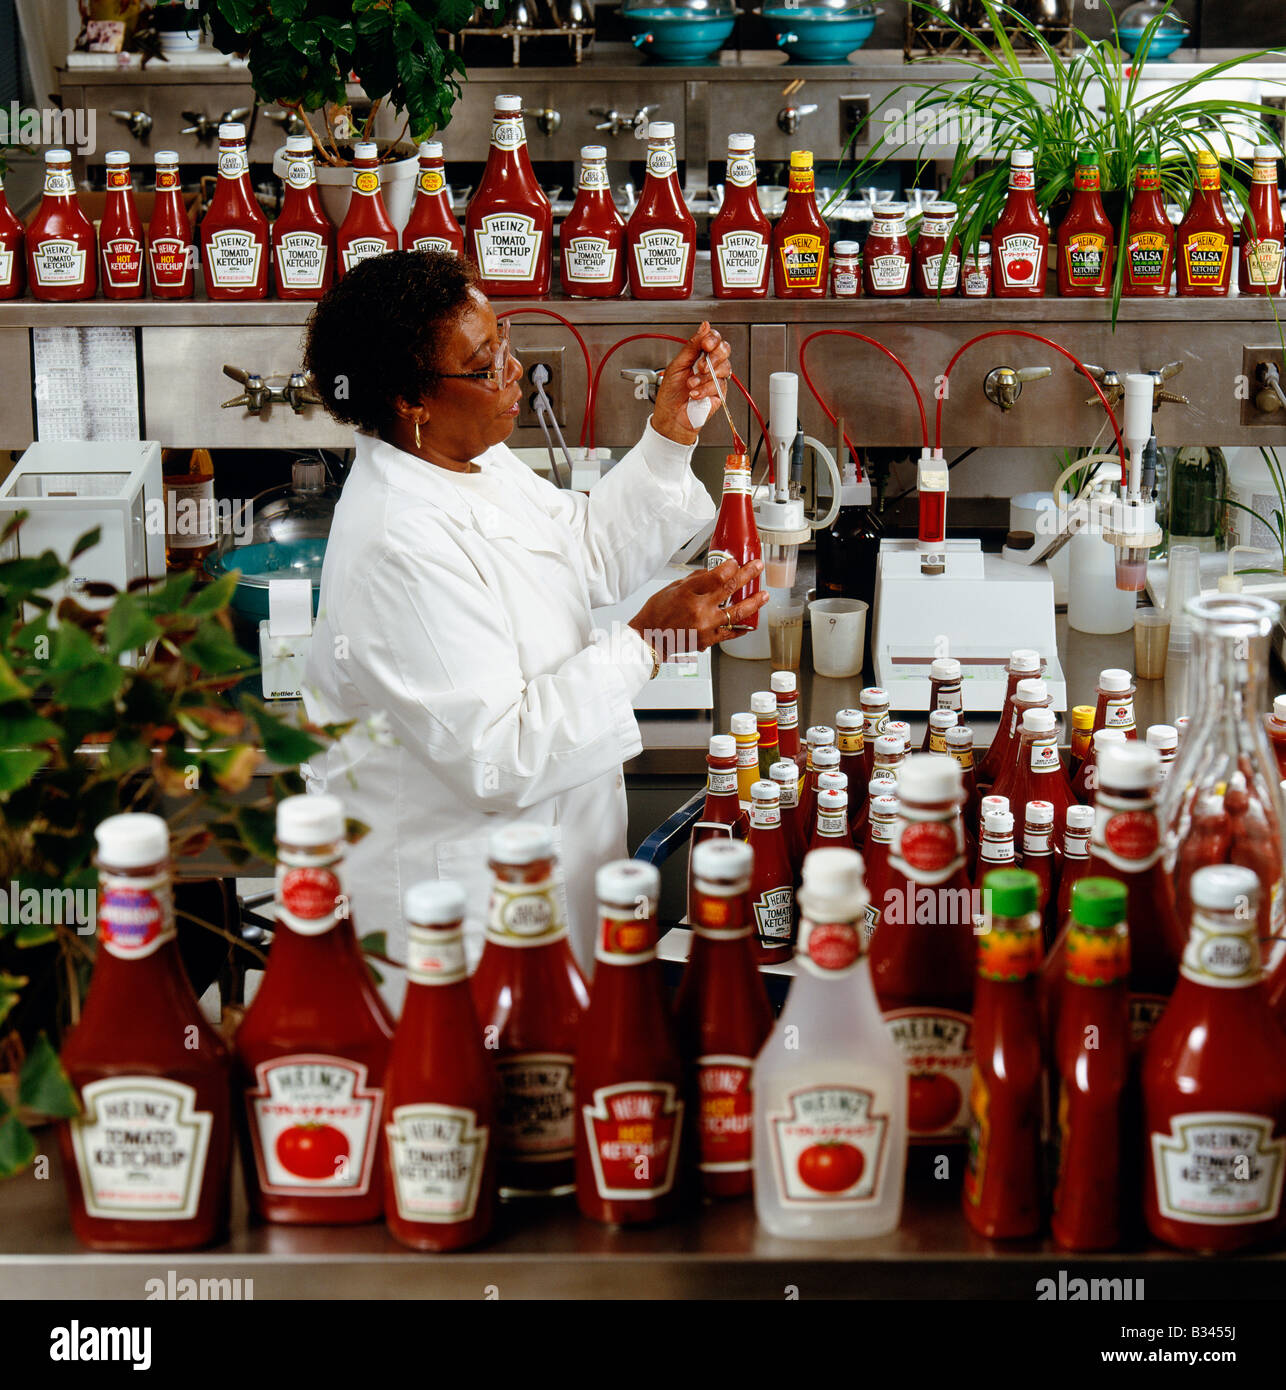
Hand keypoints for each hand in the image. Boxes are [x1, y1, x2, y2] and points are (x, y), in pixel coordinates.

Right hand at [629, 558, 766, 660]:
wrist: (650, 638)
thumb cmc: (656, 614)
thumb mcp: (672, 589)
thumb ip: (694, 580)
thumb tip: (712, 572)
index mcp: (687, 592)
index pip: (717, 575)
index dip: (731, 567)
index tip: (736, 562)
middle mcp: (699, 609)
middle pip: (731, 588)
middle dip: (748, 575)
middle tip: (757, 567)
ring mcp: (705, 625)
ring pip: (737, 613)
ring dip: (754, 602)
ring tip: (763, 596)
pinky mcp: (708, 639)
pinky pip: (730, 633)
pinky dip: (741, 627)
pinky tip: (749, 623)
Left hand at [649, 322, 733, 446]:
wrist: (671, 416)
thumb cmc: (671, 393)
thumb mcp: (677, 365)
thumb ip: (692, 346)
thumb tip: (704, 327)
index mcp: (699, 355)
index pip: (713, 339)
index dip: (712, 339)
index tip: (705, 344)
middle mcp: (710, 365)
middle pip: (725, 350)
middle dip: (713, 356)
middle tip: (700, 366)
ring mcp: (716, 379)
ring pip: (724, 368)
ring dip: (705, 377)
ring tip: (690, 384)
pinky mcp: (720, 394)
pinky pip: (719, 385)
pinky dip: (705, 389)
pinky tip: (694, 394)